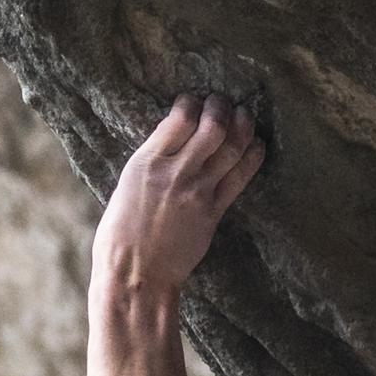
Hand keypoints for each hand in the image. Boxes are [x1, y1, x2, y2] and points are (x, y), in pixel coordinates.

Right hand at [94, 93, 266, 300]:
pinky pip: (240, 178)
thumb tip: (169, 146)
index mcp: (145, 163)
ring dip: (242, 127)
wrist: (135, 274)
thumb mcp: (125, 187)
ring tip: (245, 115)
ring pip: (231, 149)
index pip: (178, 119)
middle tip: (223, 102)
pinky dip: (252, 158)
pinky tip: (257, 145)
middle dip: (221, 109)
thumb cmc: (119, 236)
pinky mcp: (213, 212)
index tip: (194, 101)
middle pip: (211, 129)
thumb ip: (150, 164)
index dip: (190, 103)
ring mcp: (197, 192)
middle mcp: (175, 172)